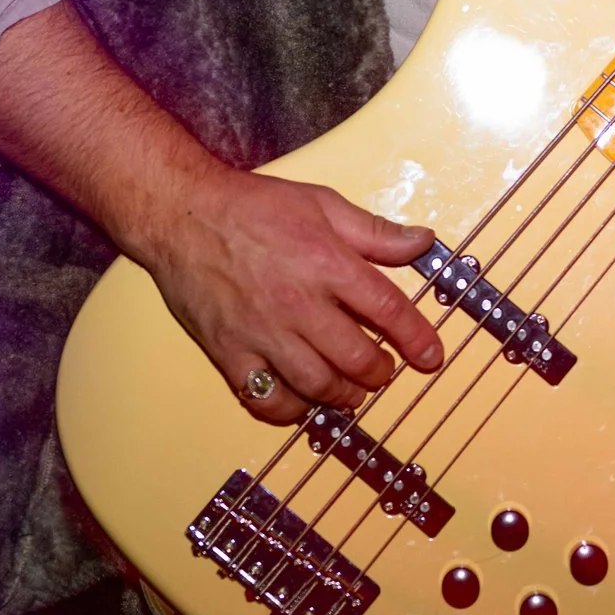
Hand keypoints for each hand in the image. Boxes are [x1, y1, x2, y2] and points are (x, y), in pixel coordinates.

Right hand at [134, 166, 445, 425]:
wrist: (183, 213)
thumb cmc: (253, 206)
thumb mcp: (322, 203)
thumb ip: (375, 231)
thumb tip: (424, 241)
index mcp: (327, 263)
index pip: (387, 309)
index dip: (416, 338)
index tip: (431, 357)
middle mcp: (298, 303)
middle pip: (357, 358)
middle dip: (380, 373)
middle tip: (383, 370)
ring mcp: (262, 332)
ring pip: (317, 386)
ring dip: (344, 395)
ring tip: (350, 390)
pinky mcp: (229, 353)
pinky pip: (266, 400)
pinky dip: (291, 410)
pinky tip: (301, 400)